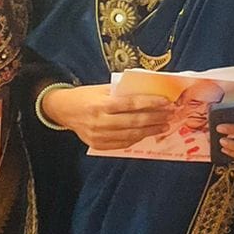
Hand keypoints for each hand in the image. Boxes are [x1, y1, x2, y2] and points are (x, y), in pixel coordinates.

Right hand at [42, 84, 171, 150]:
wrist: (63, 110)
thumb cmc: (86, 96)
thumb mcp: (102, 89)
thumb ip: (122, 92)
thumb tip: (148, 92)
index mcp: (101, 104)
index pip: (131, 104)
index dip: (151, 103)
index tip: (167, 102)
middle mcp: (99, 121)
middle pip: (134, 121)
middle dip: (156, 118)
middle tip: (170, 115)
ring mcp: (98, 136)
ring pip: (130, 135)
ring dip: (151, 131)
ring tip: (164, 125)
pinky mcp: (98, 145)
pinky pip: (122, 144)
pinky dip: (137, 139)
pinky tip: (148, 133)